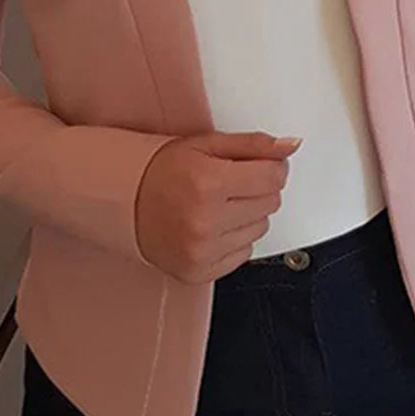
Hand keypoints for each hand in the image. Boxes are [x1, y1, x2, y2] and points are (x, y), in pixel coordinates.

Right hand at [136, 131, 302, 283]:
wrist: (122, 202)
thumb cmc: (161, 169)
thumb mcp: (206, 144)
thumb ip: (253, 145)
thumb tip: (292, 146)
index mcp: (209, 182)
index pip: (274, 178)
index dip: (271, 167)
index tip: (258, 165)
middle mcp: (207, 220)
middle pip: (270, 203)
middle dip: (258, 189)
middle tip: (231, 182)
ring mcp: (203, 250)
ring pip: (260, 229)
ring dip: (248, 214)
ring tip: (219, 204)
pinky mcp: (200, 271)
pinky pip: (243, 253)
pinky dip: (235, 238)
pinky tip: (213, 225)